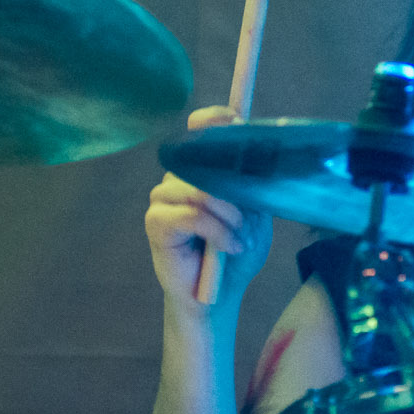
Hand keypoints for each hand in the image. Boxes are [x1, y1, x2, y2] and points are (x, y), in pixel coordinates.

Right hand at [146, 104, 272, 311]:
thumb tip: (257, 162)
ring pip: (198, 191)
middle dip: (233, 195)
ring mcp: (164, 199)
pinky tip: (227, 247)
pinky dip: (215, 230)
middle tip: (247, 223)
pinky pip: (189, 214)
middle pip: (203, 164)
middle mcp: (179, 179)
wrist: (218, 294)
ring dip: (226, 218)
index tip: (235, 120)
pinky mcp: (156, 222)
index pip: (200, 130)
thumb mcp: (255, 217)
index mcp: (202, 172)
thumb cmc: (235, 254)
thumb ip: (252, 187)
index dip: (214, 120)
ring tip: (238, 241)